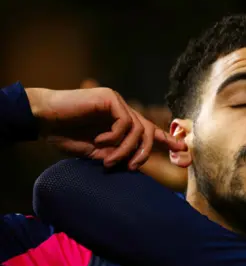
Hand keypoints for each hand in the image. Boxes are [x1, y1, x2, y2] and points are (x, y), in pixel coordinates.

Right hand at [25, 87, 185, 168]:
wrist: (43, 120)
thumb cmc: (66, 135)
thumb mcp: (98, 152)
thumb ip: (118, 155)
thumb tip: (137, 165)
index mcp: (121, 122)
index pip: (148, 130)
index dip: (166, 140)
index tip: (181, 150)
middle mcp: (123, 110)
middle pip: (149, 131)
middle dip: (146, 151)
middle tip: (134, 167)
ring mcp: (117, 102)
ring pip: (138, 129)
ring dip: (125, 150)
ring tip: (108, 160)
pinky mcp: (110, 98)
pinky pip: (125, 122)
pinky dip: (115, 137)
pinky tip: (99, 141)